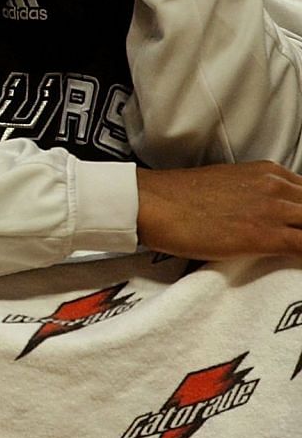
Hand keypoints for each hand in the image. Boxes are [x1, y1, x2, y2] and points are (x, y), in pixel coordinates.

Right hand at [135, 162, 301, 259]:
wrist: (150, 202)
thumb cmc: (176, 198)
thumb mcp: (226, 185)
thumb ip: (254, 196)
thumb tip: (262, 216)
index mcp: (268, 173)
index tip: (297, 227)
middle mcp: (275, 186)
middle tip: (294, 238)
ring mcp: (273, 209)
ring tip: (292, 250)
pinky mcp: (264, 235)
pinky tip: (295, 264)